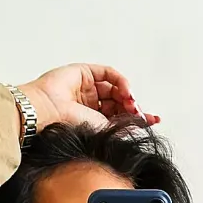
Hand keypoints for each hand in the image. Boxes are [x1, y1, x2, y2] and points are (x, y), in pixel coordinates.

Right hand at [14, 64, 159, 133]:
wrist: (47, 114)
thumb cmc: (67, 126)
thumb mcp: (102, 130)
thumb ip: (121, 127)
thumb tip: (141, 125)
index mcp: (91, 119)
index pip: (119, 116)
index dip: (137, 117)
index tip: (155, 121)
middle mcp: (88, 103)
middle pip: (119, 101)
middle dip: (133, 107)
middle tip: (141, 114)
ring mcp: (86, 87)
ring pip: (115, 87)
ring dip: (127, 95)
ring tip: (131, 105)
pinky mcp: (83, 72)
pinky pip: (108, 73)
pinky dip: (120, 81)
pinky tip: (125, 92)